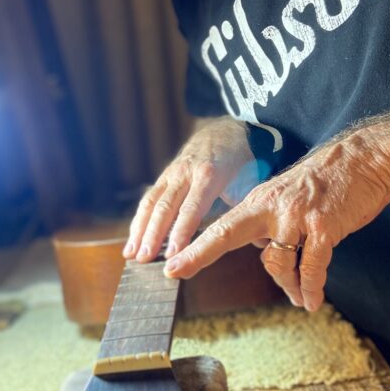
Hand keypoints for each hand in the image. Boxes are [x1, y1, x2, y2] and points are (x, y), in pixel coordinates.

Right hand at [124, 116, 254, 261]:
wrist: (227, 130)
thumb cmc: (243, 161)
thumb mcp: (250, 179)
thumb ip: (246, 206)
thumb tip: (258, 240)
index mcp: (210, 174)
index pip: (191, 207)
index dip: (181, 231)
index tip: (173, 254)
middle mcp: (185, 172)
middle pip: (165, 207)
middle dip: (153, 235)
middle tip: (144, 260)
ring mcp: (172, 173)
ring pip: (151, 203)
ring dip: (139, 231)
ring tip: (131, 255)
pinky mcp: (164, 177)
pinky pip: (149, 200)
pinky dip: (138, 222)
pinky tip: (131, 242)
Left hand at [163, 129, 389, 310]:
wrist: (366, 158)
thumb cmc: (329, 182)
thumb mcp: (288, 197)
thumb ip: (271, 223)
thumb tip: (265, 252)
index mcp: (260, 201)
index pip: (220, 227)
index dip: (195, 246)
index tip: (171, 264)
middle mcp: (271, 207)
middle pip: (226, 234)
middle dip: (198, 253)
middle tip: (175, 271)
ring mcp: (296, 216)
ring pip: (278, 263)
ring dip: (289, 286)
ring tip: (300, 298)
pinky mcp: (323, 226)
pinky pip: (312, 267)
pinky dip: (312, 287)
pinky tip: (312, 301)